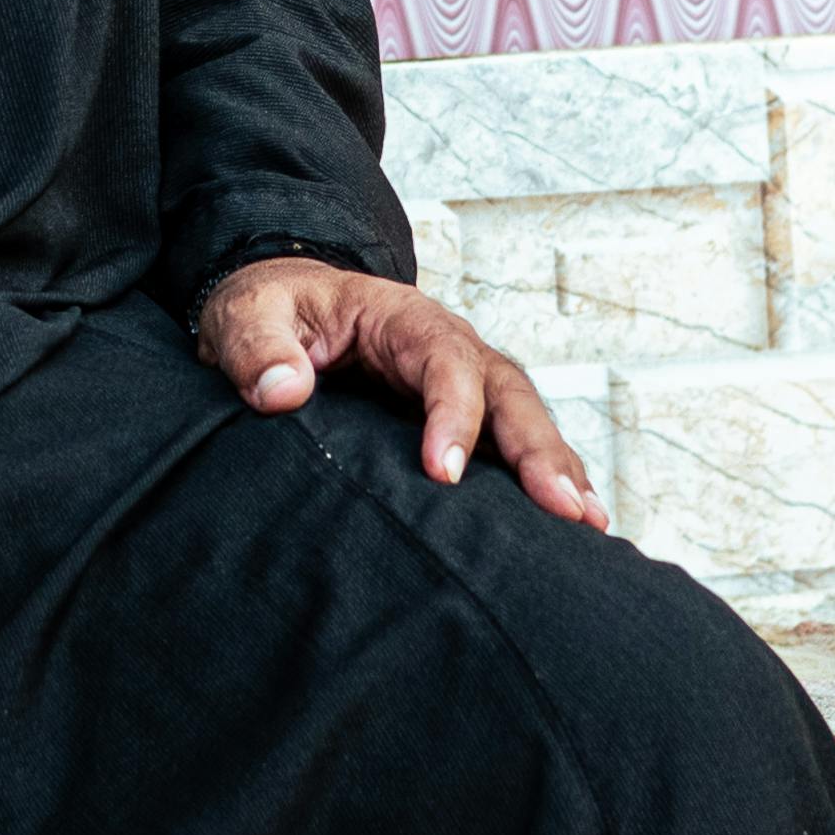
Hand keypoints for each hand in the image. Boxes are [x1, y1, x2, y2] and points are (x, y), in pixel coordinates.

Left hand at [197, 256, 606, 529]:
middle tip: (561, 508)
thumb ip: (259, 348)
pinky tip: (574, 524)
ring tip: (587, 523)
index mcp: (402, 318)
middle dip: (536, 448)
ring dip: (558, 468)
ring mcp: (464, 383)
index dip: (452, 413)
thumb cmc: (269, 312)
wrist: (281, 310)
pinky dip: (546, 478)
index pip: (443, 360)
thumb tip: (282, 391)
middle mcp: (448, 347)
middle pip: (506, 391)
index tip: (443, 472)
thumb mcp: (247, 317)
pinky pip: (512, 445)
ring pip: (523, 420)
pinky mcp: (463, 417)